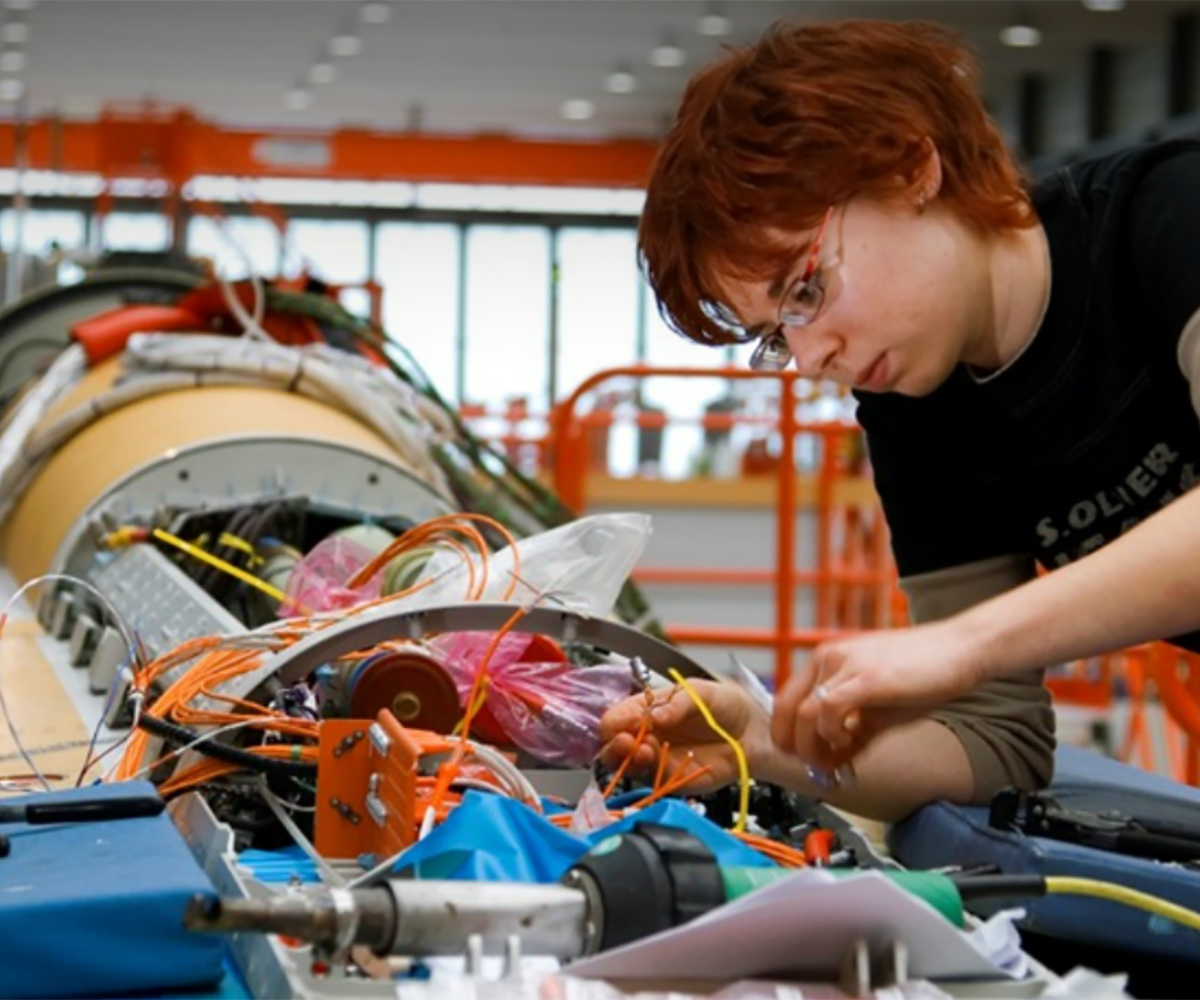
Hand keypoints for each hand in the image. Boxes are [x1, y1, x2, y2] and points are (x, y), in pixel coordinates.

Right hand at [597, 680, 769, 792]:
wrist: (751, 732)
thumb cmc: (725, 706)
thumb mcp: (701, 692)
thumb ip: (677, 703)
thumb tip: (655, 715)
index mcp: (647, 709)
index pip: (616, 718)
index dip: (614, 723)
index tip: (622, 726)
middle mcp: (647, 735)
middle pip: (612, 745)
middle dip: (614, 746)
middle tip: (627, 742)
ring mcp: (656, 759)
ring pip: (625, 767)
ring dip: (629, 761)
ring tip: (645, 751)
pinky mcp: (670, 779)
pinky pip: (650, 782)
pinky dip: (650, 775)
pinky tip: (659, 763)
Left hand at [772, 618, 982, 769]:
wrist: (960, 649)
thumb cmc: (923, 675)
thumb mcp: (878, 708)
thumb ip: (853, 733)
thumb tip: (835, 764)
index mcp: (827, 659)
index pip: (785, 699)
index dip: (786, 734)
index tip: (801, 757)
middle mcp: (827, 657)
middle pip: (785, 708)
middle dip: (794, 746)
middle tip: (814, 767)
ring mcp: (844, 664)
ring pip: (804, 713)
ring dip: (813, 747)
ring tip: (834, 760)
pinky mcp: (864, 676)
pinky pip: (829, 711)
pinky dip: (833, 735)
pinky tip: (851, 743)